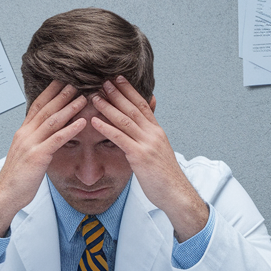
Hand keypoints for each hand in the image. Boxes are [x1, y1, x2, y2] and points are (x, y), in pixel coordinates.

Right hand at [0, 82, 86, 236]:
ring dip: (69, 108)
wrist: (5, 195)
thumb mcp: (25, 154)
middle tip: (76, 82)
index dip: (50, 92)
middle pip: (46, 109)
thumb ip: (35, 141)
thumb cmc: (16, 178)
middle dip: (62, 94)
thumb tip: (46, 134)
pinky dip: (70, 129)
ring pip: (52, 121)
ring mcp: (30, 144)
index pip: (37, 106)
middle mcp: (25, 134)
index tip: (61, 81)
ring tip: (83, 98)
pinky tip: (82, 123)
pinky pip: (56, 140)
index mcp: (23, 132)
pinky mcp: (37, 157)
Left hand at [90, 77, 209, 241]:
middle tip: (103, 81)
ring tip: (95, 97)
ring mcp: (147, 144)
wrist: (175, 192)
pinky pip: (120, 138)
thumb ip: (150, 135)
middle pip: (132, 108)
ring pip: (125, 120)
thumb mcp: (159, 150)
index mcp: (157, 131)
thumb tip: (144, 126)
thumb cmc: (165, 175)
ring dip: (108, 107)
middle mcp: (153, 133)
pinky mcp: (140, 156)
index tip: (118, 78)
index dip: (130, 90)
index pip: (142, 104)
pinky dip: (106, 128)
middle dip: (117, 93)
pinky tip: (94, 121)